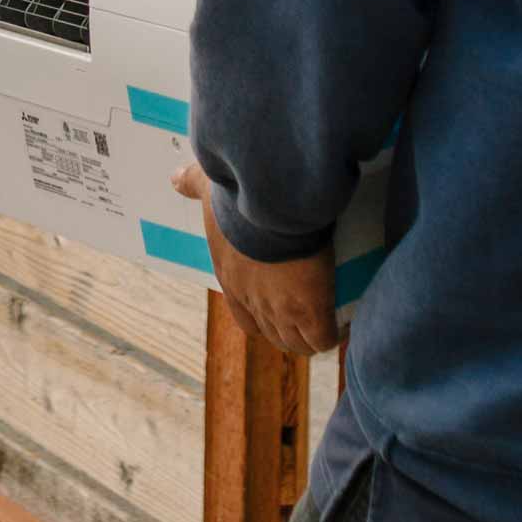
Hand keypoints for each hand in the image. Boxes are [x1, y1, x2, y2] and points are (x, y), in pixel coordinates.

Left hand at [172, 158, 338, 358]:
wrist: (270, 202)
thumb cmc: (238, 194)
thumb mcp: (211, 189)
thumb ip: (194, 183)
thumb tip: (174, 178)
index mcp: (231, 276)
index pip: (245, 315)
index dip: (263, 316)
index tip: (280, 307)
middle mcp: (253, 300)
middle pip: (272, 334)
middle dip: (290, 332)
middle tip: (310, 318)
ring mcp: (281, 308)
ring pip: (297, 343)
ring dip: (311, 339)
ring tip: (331, 324)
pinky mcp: (310, 309)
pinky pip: (324, 337)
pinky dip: (335, 334)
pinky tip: (347, 323)